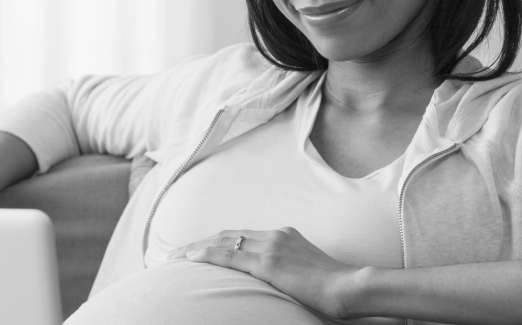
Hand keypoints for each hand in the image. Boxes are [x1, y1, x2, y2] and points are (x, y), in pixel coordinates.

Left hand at [167, 227, 366, 319]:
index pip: (241, 235)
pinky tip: (190, 258)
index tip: (197, 248)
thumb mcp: (306, 269)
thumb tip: (274, 277)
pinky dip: (207, 255)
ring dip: (195, 249)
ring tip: (173, 257)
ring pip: (223, 242)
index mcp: (283, 235)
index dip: (216, 241)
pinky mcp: (268, 263)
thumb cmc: (332, 285)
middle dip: (199, 243)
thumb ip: (287, 267)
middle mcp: (274, 235)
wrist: (347, 286)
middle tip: (175, 253)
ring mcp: (270, 247)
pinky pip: (230, 256)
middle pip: (227, 235)